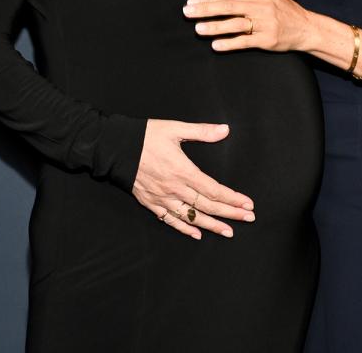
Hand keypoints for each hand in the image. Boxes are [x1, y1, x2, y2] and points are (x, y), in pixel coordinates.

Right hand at [132, 119, 254, 239]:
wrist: (113, 147)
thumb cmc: (144, 136)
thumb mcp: (173, 128)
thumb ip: (201, 131)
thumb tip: (224, 129)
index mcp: (182, 170)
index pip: (213, 190)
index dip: (232, 198)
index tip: (248, 204)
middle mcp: (174, 188)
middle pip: (207, 205)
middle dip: (230, 213)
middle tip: (247, 218)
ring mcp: (162, 197)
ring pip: (191, 216)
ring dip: (212, 225)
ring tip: (228, 232)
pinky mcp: (150, 202)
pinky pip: (170, 219)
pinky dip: (184, 227)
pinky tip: (196, 233)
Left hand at [184, 0, 313, 52]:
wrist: (307, 28)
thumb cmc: (284, 8)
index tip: (191, 1)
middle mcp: (263, 6)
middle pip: (229, 6)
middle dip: (206, 9)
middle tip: (187, 12)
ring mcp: (266, 23)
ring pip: (236, 24)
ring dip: (215, 27)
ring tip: (197, 29)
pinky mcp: (268, 39)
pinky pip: (245, 41)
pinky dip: (230, 43)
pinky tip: (215, 45)